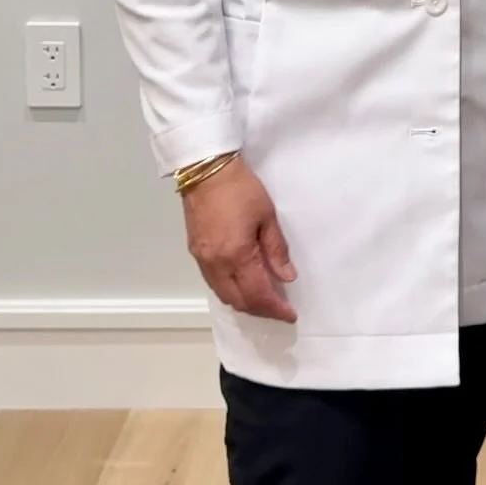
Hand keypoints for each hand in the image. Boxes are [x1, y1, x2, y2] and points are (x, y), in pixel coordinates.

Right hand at [182, 157, 297, 322]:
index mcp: (236, 255)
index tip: (290, 314)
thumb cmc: (240, 188)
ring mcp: (202, 260)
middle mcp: (216, 264)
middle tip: (279, 308)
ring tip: (263, 299)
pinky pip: (213, 283)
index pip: (258, 295)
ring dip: (244, 302)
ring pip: (223, 295)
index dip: (275, 309)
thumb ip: (277, 249)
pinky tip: (242, 283)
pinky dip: (230, 290)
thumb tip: (287, 276)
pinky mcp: (195, 252)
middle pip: (238, 301)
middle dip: (261, 310)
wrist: (206, 170)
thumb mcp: (267, 216)